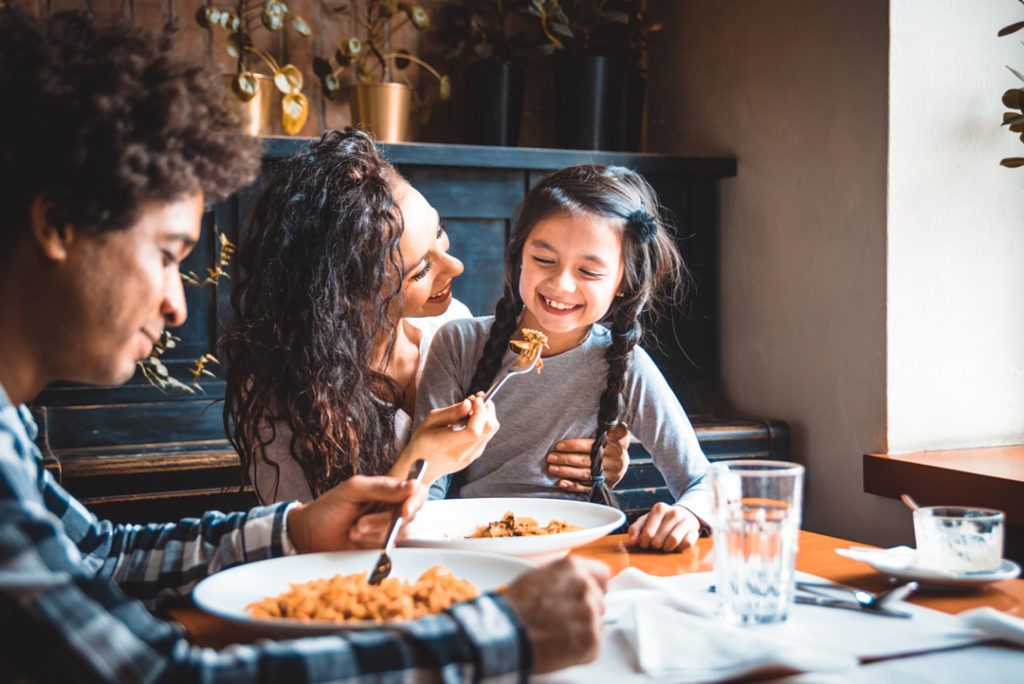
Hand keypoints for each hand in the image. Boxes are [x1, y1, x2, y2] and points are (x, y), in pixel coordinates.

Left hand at [286, 475, 425, 553]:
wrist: (308, 536)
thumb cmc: (327, 508)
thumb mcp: (353, 489)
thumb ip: (382, 487)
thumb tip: (411, 485)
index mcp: (388, 490)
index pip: (417, 492)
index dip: (415, 501)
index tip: (404, 511)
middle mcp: (391, 508)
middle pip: (410, 516)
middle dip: (384, 522)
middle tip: (360, 522)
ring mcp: (387, 528)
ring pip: (399, 533)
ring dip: (374, 534)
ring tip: (353, 530)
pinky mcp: (381, 546)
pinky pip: (390, 547)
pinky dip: (372, 544)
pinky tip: (356, 540)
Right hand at [393, 394, 498, 484]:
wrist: (419, 465)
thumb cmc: (422, 440)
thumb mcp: (430, 421)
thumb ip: (451, 412)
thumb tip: (469, 404)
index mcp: (444, 444)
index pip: (474, 430)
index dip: (480, 412)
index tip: (476, 399)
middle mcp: (459, 454)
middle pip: (487, 430)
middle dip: (487, 409)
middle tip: (477, 398)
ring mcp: (468, 458)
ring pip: (490, 432)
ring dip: (487, 415)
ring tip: (475, 406)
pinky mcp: (473, 457)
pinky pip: (486, 437)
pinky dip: (484, 424)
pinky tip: (473, 418)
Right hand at [502, 557, 608, 673]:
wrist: (504, 633)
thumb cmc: (513, 608)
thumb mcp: (537, 578)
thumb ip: (562, 579)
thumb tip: (571, 586)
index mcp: (572, 569)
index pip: (601, 574)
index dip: (594, 586)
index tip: (587, 596)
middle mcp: (585, 588)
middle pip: (599, 601)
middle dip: (584, 611)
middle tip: (562, 620)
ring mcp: (590, 614)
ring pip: (596, 624)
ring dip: (582, 630)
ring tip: (558, 634)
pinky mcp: (590, 640)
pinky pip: (593, 646)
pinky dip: (580, 650)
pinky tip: (560, 646)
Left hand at [546, 423, 630, 493]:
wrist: (622, 463)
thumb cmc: (613, 444)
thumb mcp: (618, 433)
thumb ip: (615, 429)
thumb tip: (619, 424)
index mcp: (616, 446)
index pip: (591, 445)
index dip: (574, 446)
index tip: (559, 445)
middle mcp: (614, 462)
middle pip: (585, 460)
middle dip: (565, 459)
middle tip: (550, 457)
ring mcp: (609, 476)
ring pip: (584, 474)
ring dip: (566, 472)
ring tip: (551, 468)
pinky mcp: (605, 486)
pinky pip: (587, 487)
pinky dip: (573, 486)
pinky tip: (561, 483)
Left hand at [628, 503, 700, 551]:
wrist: (685, 514)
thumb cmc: (661, 520)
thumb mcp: (647, 520)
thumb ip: (636, 529)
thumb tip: (632, 542)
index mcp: (659, 508)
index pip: (648, 533)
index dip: (644, 543)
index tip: (645, 544)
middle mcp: (674, 512)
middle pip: (659, 539)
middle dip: (655, 546)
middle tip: (656, 545)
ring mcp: (685, 520)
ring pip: (673, 541)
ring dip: (667, 548)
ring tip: (665, 546)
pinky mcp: (694, 530)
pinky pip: (686, 544)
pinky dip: (680, 548)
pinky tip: (676, 545)